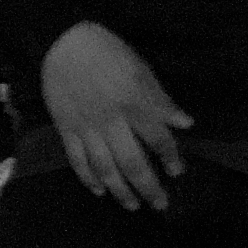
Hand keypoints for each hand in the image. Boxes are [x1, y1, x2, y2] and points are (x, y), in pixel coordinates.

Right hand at [40, 21, 190, 211]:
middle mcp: (111, 121)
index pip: (158, 138)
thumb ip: (160, 99)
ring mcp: (86, 128)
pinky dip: (88, 178)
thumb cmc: (107, 51)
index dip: (170, 157)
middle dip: (148, 187)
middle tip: (159, 205)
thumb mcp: (141, 68)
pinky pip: (77, 160)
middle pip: (132, 162)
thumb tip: (184, 123)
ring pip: (104, 167)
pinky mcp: (65, 129)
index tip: (178, 172)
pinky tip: (99, 191)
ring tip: (131, 206)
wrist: (62, 42)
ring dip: (120, 190)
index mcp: (134, 103)